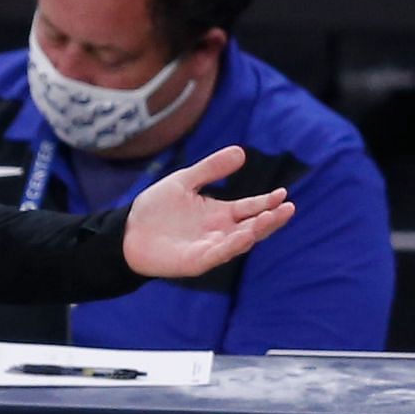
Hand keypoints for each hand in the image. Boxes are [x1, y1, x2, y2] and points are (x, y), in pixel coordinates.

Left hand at [122, 145, 295, 278]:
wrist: (125, 232)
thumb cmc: (154, 209)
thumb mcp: (184, 182)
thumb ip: (210, 169)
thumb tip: (241, 152)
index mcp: (219, 213)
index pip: (250, 208)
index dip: (267, 202)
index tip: (283, 194)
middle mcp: (219, 232)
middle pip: (252, 226)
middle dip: (271, 218)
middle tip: (288, 207)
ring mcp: (209, 248)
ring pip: (240, 241)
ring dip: (257, 231)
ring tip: (272, 217)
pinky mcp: (196, 261)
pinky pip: (218, 254)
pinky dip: (232, 246)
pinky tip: (245, 237)